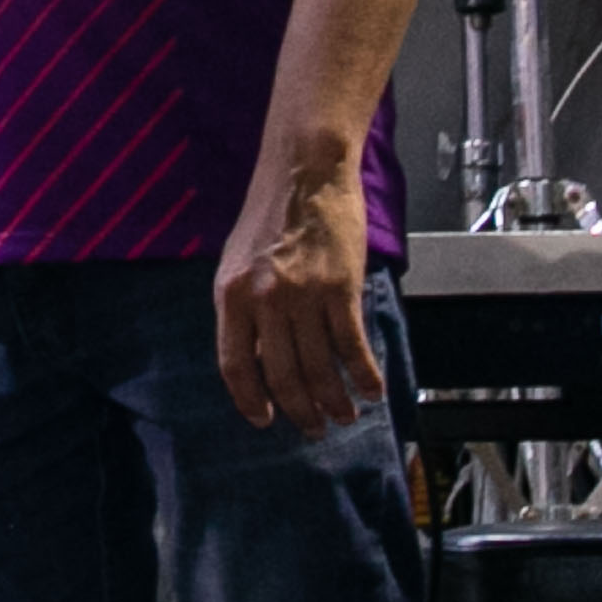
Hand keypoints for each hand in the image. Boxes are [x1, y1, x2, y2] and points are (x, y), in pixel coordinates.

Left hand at [211, 138, 385, 436]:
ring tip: (343, 417)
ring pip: (319, 366)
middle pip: (281, 373)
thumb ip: (243, 308)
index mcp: (230, 295)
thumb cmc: (269, 215)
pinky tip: (371, 390)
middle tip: (312, 428)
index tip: (264, 420)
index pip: (235, 364)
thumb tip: (257, 357)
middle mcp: (263, 300)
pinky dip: (364, 373)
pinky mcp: (341, 287)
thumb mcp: (237, 262)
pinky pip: (352, 343)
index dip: (250, 399)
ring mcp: (303, 295)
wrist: (304, 173)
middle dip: (299, 410)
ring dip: (334, 400)